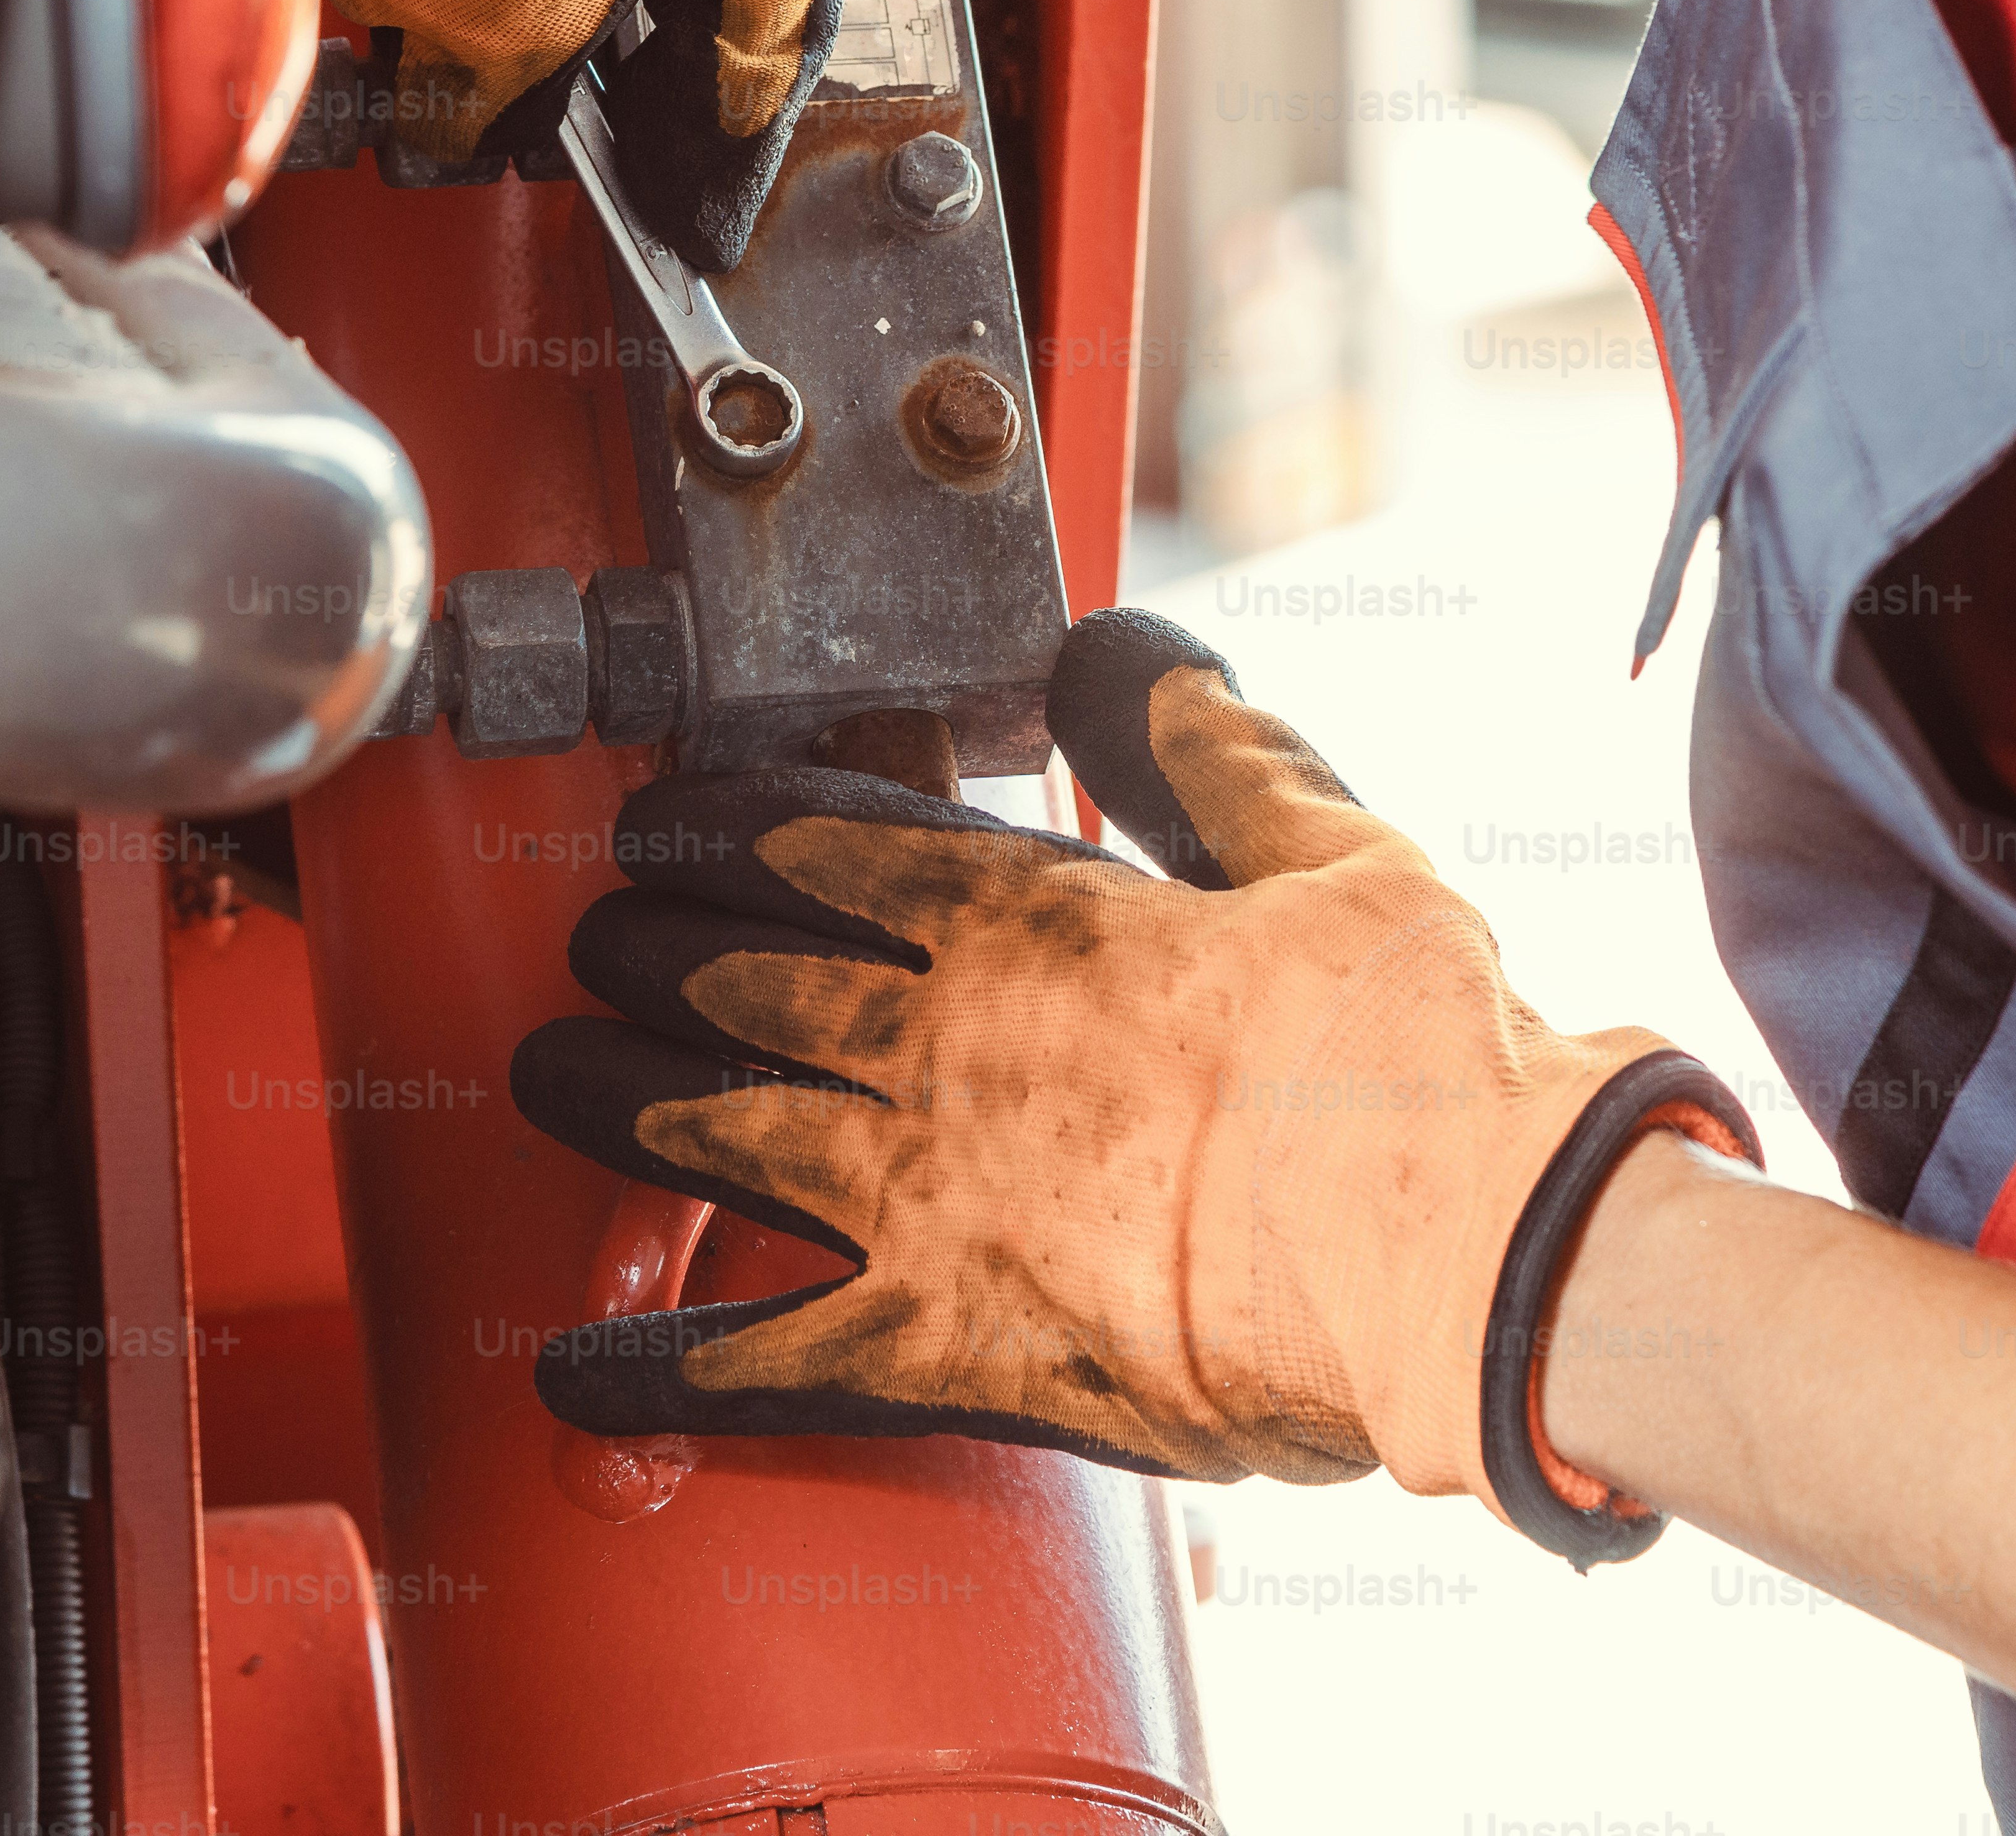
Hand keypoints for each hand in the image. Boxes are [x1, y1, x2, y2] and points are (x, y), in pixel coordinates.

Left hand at [509, 610, 1762, 1557]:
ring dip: (619, 1103)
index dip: (733, 823)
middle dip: (651, 949)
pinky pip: (769, 1366)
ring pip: (721, 1138)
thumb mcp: (1327, 847)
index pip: (834, 848)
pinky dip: (662, 1369)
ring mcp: (933, 1206)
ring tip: (547, 1074)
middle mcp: (952, 1055)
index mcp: (1037, 925)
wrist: (1468, 1256)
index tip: (672, 814)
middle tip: (595, 935)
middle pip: (748, 980)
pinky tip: (574, 1369)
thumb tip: (1117, 646)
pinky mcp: (956, 1352)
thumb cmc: (1422, 1058)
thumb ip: (1201, 750)